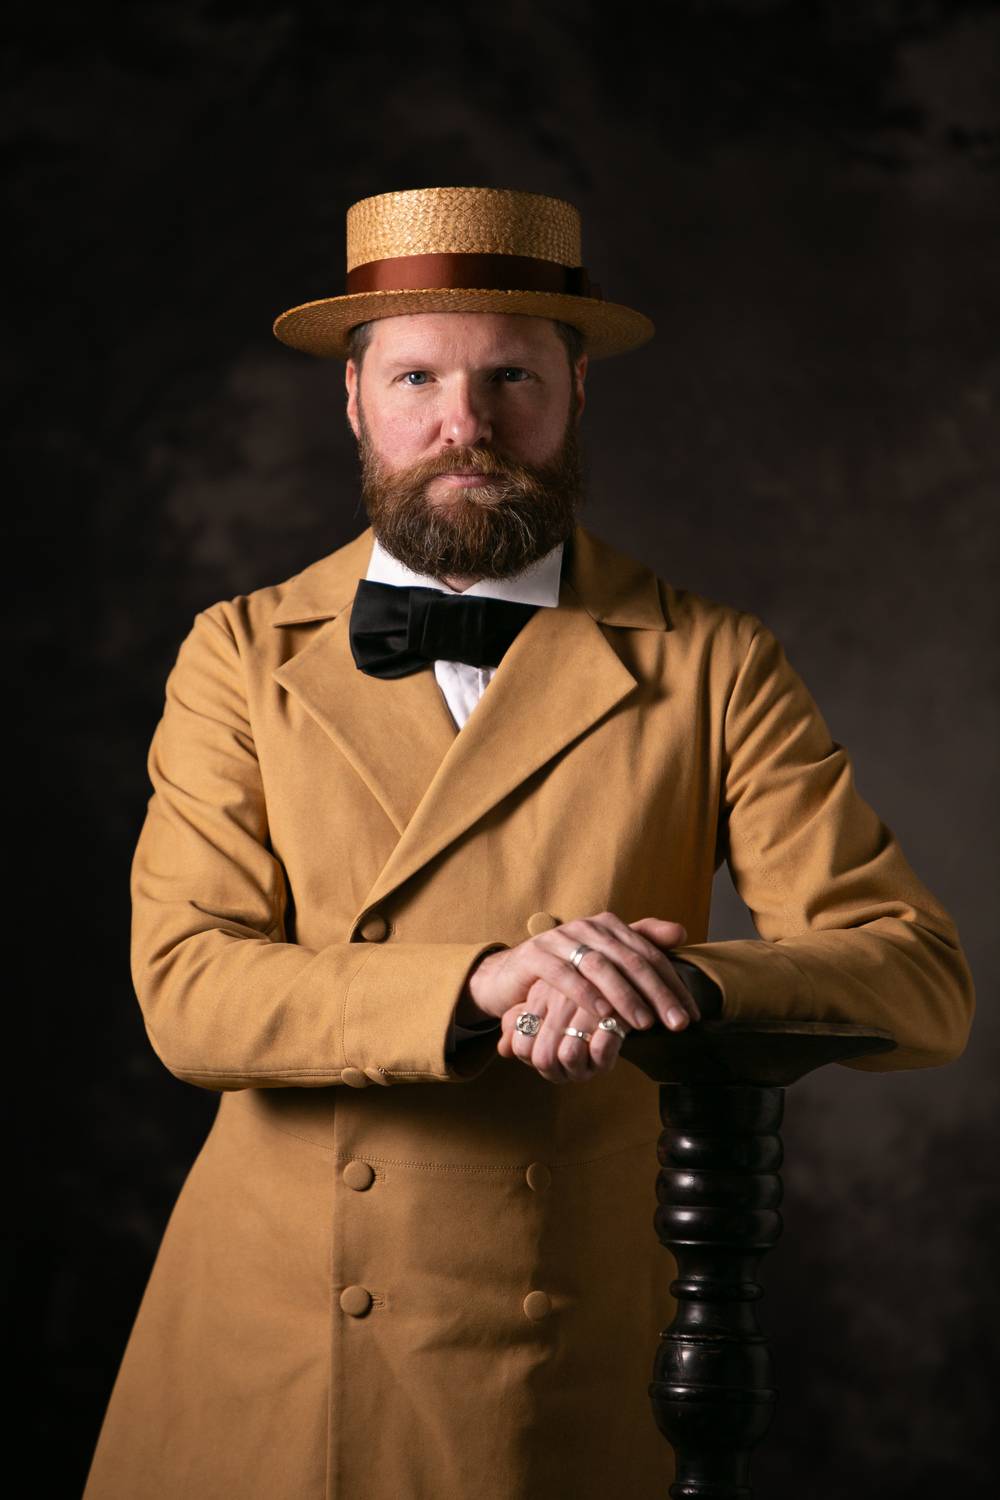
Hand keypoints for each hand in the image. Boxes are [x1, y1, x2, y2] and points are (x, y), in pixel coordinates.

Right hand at [466, 911, 700, 1084]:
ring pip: (600, 966)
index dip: (673, 984)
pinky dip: (585, 994)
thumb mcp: (604, 962)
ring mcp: (559, 938)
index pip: (649, 955)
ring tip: (644, 1023)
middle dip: (657, 994)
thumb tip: (682, 932)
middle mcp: (587, 927)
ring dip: (625, 996)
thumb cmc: (565, 973)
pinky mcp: (534, 954)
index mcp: (608, 926)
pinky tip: (602, 1013)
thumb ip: (641, 945)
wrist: (510, 976)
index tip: (691, 1015)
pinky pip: (563, 974)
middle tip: (677, 1023)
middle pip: (630, 960)